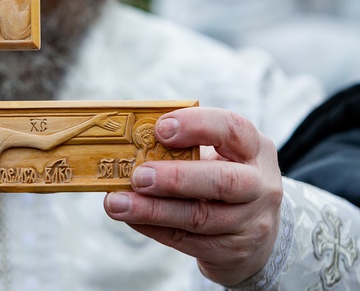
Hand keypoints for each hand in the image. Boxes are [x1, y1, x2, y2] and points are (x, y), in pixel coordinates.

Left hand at [104, 107, 281, 285]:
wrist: (257, 235)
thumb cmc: (223, 178)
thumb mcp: (218, 156)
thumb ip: (183, 148)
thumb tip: (129, 146)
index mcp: (254, 148)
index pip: (232, 129)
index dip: (196, 126)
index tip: (160, 129)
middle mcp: (260, 185)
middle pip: (223, 181)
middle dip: (175, 178)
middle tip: (138, 176)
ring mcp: (250, 222)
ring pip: (200, 217)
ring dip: (152, 210)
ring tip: (117, 203)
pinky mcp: (234, 252)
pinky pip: (187, 240)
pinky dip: (153, 228)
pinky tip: (129, 218)